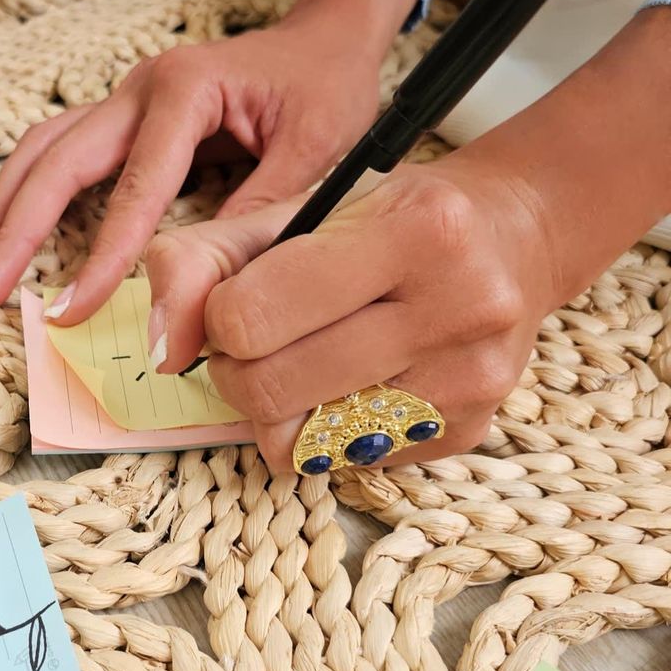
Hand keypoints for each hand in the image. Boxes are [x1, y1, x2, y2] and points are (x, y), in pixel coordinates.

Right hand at [0, 0, 415, 324]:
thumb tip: (207, 287)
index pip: (133, 188)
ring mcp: (125, 96)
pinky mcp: (124, 115)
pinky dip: (25, 191)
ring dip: (2, 208)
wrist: (326, 36)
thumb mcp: (316, 154)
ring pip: (42, 150)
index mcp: (185, 90)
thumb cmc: (328, 88)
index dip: (100, 256)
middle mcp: (140, 87)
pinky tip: (4, 231)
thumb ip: (261, 215)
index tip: (70, 312)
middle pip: (57, 160)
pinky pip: (60, 151)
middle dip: (14, 230)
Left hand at [145, 149, 560, 473]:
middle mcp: (460, 307)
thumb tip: (157, 349)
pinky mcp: (469, 432)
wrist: (512, 239)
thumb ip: (205, 259)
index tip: (234, 305)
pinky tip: (352, 380)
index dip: (217, 317)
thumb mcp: (296, 208)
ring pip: (303, 443)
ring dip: (274, 409)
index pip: (251, 316)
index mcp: (416, 230)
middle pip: (270, 387)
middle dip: (235, 369)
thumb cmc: (389, 216)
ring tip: (298, 360)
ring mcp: (471, 380)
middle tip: (253, 342)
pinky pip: (345, 462)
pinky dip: (325, 429)